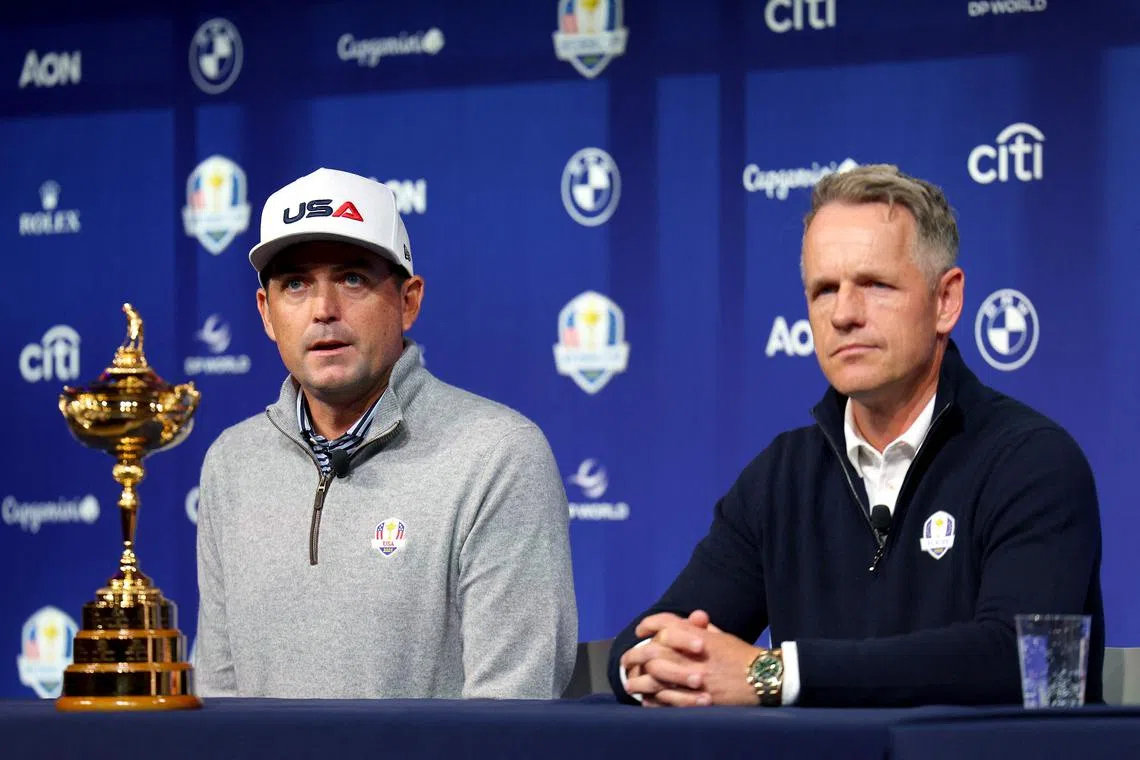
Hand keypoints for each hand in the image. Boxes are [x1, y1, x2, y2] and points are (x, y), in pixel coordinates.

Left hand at [624, 610, 764, 706]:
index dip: (649, 624)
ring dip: (639, 681)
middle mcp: (693, 655)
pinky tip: (647, 700)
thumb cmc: (742, 656)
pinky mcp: (697, 699)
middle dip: (634, 655)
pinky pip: (668, 700)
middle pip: (653, 651)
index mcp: (698, 636)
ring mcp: (693, 678)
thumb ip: (702, 628)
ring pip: (655, 677)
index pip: (665, 624)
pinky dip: (654, 700)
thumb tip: (691, 618)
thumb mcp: (722, 637)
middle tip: (626, 661)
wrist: (764, 678)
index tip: (640, 631)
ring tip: (630, 684)